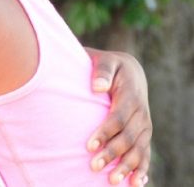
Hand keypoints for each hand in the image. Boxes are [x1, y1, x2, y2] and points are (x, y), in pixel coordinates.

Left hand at [87, 49, 151, 185]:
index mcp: (130, 96)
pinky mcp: (144, 133)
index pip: (117, 118)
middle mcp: (141, 113)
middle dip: (112, 154)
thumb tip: (97, 86)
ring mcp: (145, 125)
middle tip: (94, 167)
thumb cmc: (109, 65)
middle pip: (127, 138)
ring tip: (113, 181)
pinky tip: (136, 183)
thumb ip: (102, 71)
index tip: (89, 146)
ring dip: (127, 167)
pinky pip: (145, 153)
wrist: (128, 70)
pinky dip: (142, 169)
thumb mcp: (106, 61)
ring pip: (138, 149)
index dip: (104, 133)